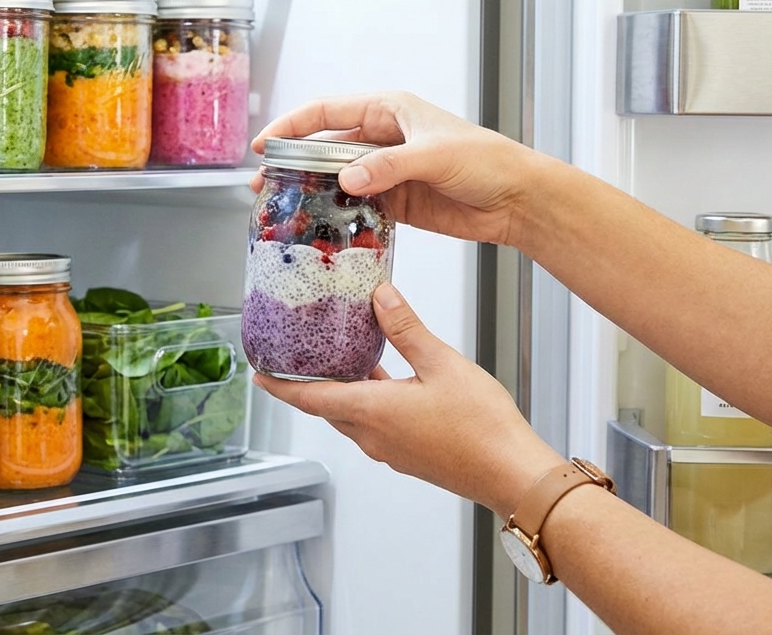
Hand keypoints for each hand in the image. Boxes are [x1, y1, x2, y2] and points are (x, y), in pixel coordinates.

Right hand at [250, 92, 540, 247]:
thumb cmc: (486, 160)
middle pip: (326, 148)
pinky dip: (338, 217)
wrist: (517, 199)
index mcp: (389, 110)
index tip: (266, 145)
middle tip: (265, 186)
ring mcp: (388, 171)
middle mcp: (383, 137)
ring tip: (283, 211)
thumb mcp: (435, 156)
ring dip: (313, 193)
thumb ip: (389, 167)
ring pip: (338, 180)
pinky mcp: (396, 202)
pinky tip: (320, 229)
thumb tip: (348, 180)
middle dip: (294, 164)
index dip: (292, 126)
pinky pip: (357, 207)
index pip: (327, 112)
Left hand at [254, 282, 562, 515]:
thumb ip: (407, 329)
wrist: (512, 475)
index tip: (259, 374)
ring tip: (342, 361)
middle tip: (296, 361)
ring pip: (353, 417)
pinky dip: (369, 402)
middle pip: (328, 409)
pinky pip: (376, 426)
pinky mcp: (412, 456)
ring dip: (343, 392)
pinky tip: (387, 382)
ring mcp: (393, 451)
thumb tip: (381, 297)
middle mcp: (375, 437)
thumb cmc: (482, 428)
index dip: (280, 386)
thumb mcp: (442, 364)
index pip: (310, 399)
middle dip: (308, 386)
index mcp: (373, 413)